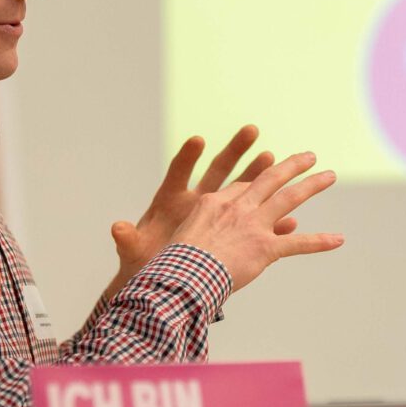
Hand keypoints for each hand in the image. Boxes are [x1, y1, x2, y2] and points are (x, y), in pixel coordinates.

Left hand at [107, 126, 296, 294]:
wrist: (157, 276)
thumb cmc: (142, 260)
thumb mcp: (133, 249)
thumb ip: (127, 238)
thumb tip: (117, 229)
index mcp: (168, 200)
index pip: (178, 173)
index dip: (187, 158)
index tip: (199, 140)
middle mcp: (194, 199)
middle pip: (216, 170)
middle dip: (235, 150)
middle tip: (252, 130)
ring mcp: (214, 213)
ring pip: (240, 187)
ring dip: (257, 174)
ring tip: (272, 157)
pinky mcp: (227, 231)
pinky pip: (253, 223)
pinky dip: (269, 221)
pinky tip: (288, 218)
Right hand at [165, 151, 343, 293]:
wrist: (183, 275)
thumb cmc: (175, 261)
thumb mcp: (182, 234)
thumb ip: (196, 228)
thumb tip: (202, 232)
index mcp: (215, 201)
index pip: (243, 187)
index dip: (259, 179)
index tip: (272, 171)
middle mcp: (238, 207)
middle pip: (270, 179)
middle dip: (292, 165)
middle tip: (310, 156)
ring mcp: (254, 225)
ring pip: (289, 198)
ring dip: (312, 185)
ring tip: (330, 176)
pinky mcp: (265, 247)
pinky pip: (298, 243)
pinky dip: (320, 242)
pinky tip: (339, 240)